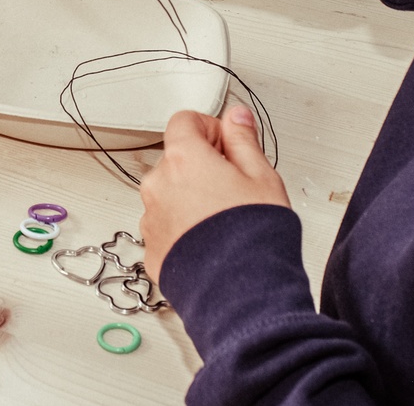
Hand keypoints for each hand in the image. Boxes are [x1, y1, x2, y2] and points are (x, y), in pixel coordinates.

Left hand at [139, 107, 289, 284]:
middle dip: (202, 165)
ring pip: (169, 194)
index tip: (227, 143)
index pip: (184, 121)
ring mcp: (151, 220)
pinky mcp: (152, 250)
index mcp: (184, 160)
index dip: (209, 128)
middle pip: (176, 159)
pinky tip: (211, 242)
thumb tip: (236, 117)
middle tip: (235, 186)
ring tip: (224, 220)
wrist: (241, 297)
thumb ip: (244, 140)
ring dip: (191, 198)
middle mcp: (158, 186)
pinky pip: (166, 227)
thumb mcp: (262, 178)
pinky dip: (184, 228)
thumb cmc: (254, 238)